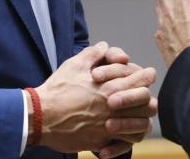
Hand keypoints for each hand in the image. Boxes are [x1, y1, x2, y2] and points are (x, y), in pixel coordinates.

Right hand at [35, 42, 154, 154]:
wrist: (41, 117)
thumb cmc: (57, 90)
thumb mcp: (74, 65)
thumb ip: (93, 54)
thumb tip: (104, 47)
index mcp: (110, 87)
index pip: (142, 80)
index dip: (147, 76)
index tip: (148, 75)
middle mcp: (114, 107)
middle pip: (148, 105)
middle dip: (148, 100)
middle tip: (145, 97)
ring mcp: (109, 126)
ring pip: (140, 126)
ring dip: (141, 120)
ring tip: (136, 116)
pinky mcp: (102, 141)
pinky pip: (124, 142)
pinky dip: (125, 138)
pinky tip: (120, 132)